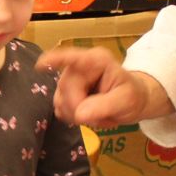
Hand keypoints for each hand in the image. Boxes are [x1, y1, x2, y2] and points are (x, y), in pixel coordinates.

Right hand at [36, 47, 161, 128]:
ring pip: (59, 99)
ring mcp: (71, 78)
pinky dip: (71, 116)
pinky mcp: (66, 92)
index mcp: (97, 61)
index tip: (41, 65)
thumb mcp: (126, 101)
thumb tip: (80, 114)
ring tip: (96, 115)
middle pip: (66, 87)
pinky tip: (86, 115)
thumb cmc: (134, 96)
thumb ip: (105, 105)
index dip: (55, 60)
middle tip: (98, 118)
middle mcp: (80, 66)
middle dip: (78, 107)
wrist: (134, 101)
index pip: (72, 57)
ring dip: (75, 113)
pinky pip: (59, 106)